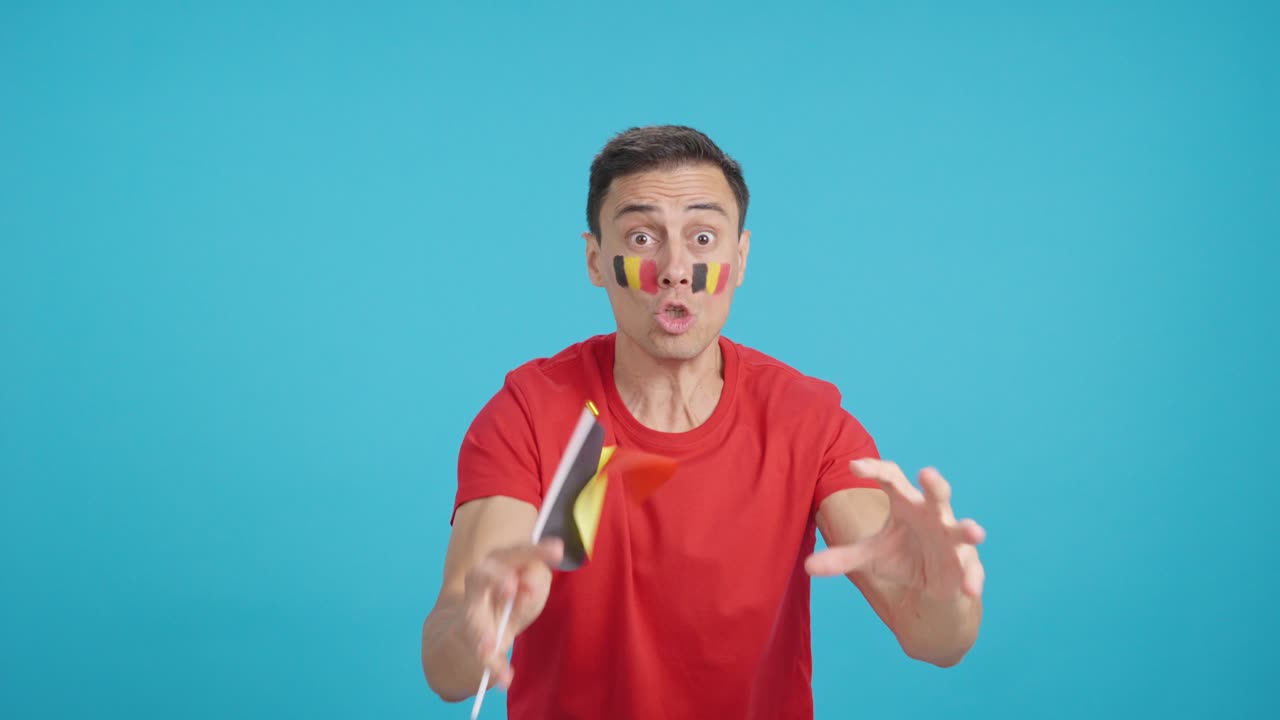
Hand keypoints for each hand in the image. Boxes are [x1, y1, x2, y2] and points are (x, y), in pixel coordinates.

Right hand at [463, 538, 562, 687]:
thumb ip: (533, 579)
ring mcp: (471, 611)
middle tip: (510, 587)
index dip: (536, 551)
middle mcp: (479, 582)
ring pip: (472, 618)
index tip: (558, 551)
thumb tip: (528, 583)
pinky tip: (505, 680)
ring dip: (481, 631)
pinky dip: (494, 668)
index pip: (515, 553)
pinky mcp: (471, 640)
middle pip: (482, 576)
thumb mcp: (531, 585)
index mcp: (498, 562)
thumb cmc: (514, 597)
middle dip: (495, 580)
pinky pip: (481, 654)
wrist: (476, 630)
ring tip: (491, 644)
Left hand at [806, 460, 985, 599]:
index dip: (875, 470)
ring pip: (962, 530)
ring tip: (975, 530)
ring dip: (968, 529)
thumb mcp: (871, 557)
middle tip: (927, 473)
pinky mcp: (965, 565)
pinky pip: (971, 570)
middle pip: (936, 494)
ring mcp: (952, 540)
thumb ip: (842, 558)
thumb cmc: (903, 557)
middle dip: (934, 484)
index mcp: (906, 504)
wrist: (932, 586)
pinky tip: (969, 589)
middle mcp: (932, 516)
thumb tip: (807, 567)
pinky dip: (972, 578)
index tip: (854, 466)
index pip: (892, 479)